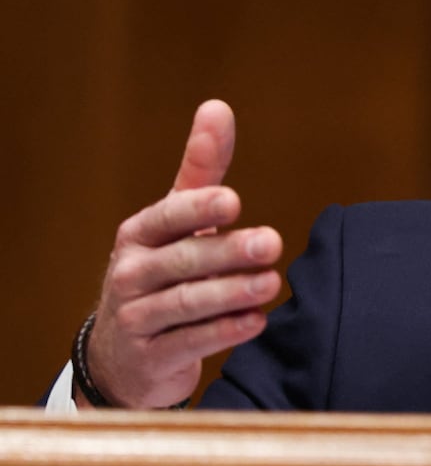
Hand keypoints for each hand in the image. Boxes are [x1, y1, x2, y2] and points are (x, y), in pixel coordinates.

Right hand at [82, 100, 282, 408]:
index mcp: (139, 235)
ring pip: (187, 303)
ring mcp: (137, 318)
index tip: (234, 201)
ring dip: (232, 292)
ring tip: (271, 283)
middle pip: (184, 261)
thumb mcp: (176, 222)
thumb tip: (217, 107)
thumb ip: (201, 171)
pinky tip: (256, 321)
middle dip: (229, 252)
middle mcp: (131, 274)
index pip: (167, 217)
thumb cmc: (161, 272)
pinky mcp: (151, 358)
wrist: (123, 356)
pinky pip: (190, 343)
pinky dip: (224, 332)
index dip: (198, 208)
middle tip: (273, 243)